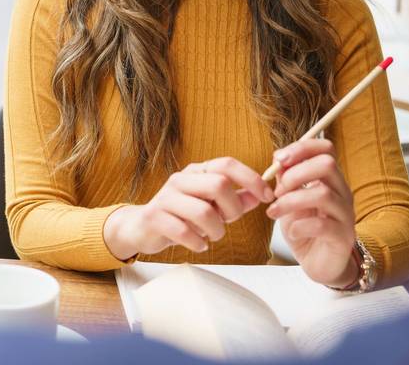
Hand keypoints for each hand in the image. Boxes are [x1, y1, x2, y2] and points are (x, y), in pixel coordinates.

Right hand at [104, 157, 273, 260]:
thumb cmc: (181, 215)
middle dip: (232, 209)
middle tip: (229, 222)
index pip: (227, 164)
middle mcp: (181, 179)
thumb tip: (259, 195)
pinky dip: (197, 243)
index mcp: (197, 171)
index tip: (267, 196)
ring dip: (215, 231)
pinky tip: (198, 245)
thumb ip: (235, 199)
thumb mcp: (211, 205)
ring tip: (212, 236)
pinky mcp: (155, 217)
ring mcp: (166, 197)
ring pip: (203, 211)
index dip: (251, 178)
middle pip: (218, 184)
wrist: (142, 227)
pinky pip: (183, 231)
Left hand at [266, 139, 357, 287]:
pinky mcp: (343, 238)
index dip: (302, 148)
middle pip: (327, 164)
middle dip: (295, 173)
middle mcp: (342, 192)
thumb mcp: (289, 199)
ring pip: (323, 194)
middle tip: (277, 191)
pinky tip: (291, 232)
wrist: (318, 263)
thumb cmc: (304, 228)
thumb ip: (285, 179)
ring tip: (274, 212)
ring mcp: (345, 215)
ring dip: (291, 201)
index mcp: (330, 179)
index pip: (326, 149)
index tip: (278, 159)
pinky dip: (299, 226)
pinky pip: (322, 226)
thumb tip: (278, 159)